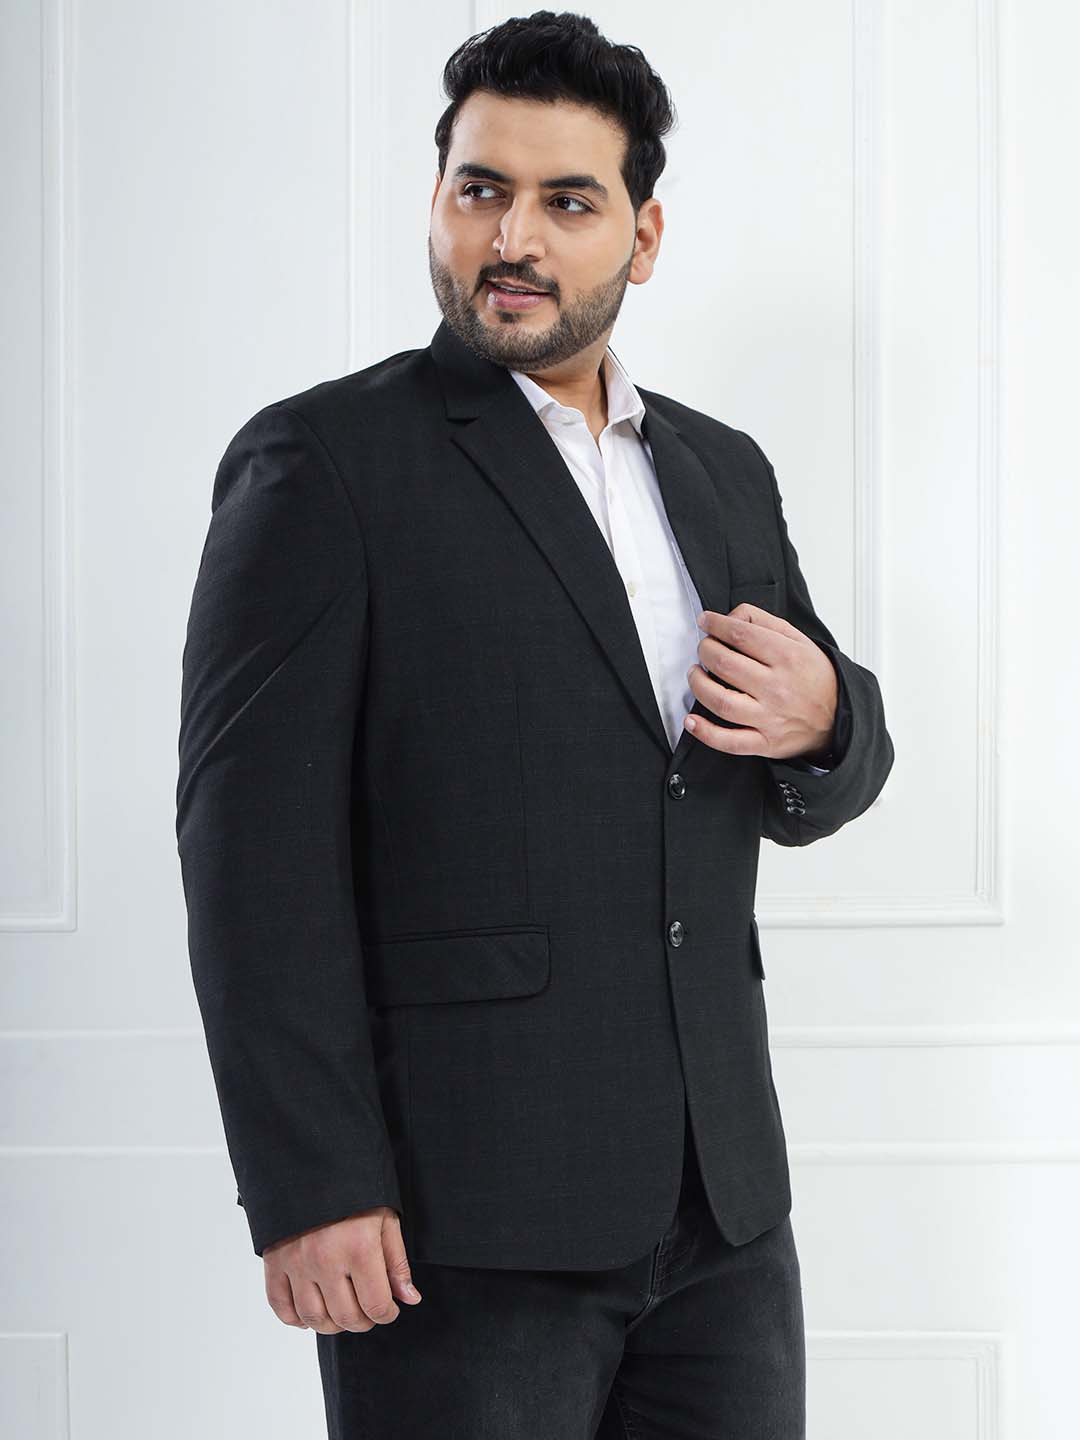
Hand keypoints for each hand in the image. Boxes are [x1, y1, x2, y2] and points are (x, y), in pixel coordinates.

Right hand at [262, 1204, 421, 1333]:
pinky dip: (296, 1319)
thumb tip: (409, 1299)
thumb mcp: (385, 1217)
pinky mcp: (274, 1262)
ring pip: (314, 1318)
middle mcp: (326, 1260)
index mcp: (359, 1247)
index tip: (389, 1308)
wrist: (310, 1161)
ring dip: (332, 1324)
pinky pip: (281, 1306)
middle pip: (346, 1317)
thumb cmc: (354, 1189)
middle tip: (368, 1310)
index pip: (376, 1305)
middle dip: (363, 1321)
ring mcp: (296, 1263)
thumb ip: (396, 1262)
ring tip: (342, 1311)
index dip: (387, 1314)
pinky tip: (311, 1313)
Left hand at [683, 603, 837, 759]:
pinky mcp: (765, 742)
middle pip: (725, 664)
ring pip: (721, 701)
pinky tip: (691, 721)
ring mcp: (770, 717)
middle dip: (705, 650)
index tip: (706, 622)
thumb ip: (764, 622)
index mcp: (788, 657)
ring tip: (695, 674)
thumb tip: (730, 617)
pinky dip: (705, 732)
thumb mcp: (798, 640)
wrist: (839, 717)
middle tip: (704, 648)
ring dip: (698, 684)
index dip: (715, 624)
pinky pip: (729, 741)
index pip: (740, 634)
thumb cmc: (814, 677)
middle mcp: (777, 687)